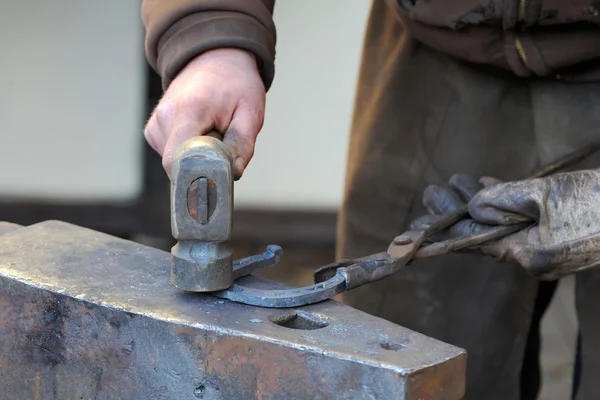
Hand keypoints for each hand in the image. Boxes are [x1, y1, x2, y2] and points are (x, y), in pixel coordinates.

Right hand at [144, 48, 265, 178]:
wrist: (215, 58)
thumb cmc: (235, 83)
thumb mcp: (250, 111)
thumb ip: (242, 144)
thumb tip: (234, 174)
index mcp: (188, 111)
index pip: (178, 161)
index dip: (196, 177)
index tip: (216, 178)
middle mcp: (164, 118)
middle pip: (178, 165)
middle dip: (203, 166)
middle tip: (223, 144)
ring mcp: (155, 124)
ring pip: (176, 163)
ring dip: (197, 158)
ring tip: (212, 133)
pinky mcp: (153, 130)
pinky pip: (172, 155)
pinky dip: (189, 152)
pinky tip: (200, 132)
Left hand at [412, 171, 599, 279]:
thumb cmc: (599, 204)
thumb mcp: (549, 195)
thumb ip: (506, 198)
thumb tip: (475, 204)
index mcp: (525, 254)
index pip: (471, 243)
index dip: (441, 232)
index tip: (412, 229)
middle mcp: (529, 255)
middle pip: (480, 233)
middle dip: (453, 212)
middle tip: (431, 192)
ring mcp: (542, 245)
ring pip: (498, 223)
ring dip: (475, 202)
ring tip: (452, 182)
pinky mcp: (554, 232)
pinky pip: (519, 218)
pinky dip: (501, 201)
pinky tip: (484, 184)